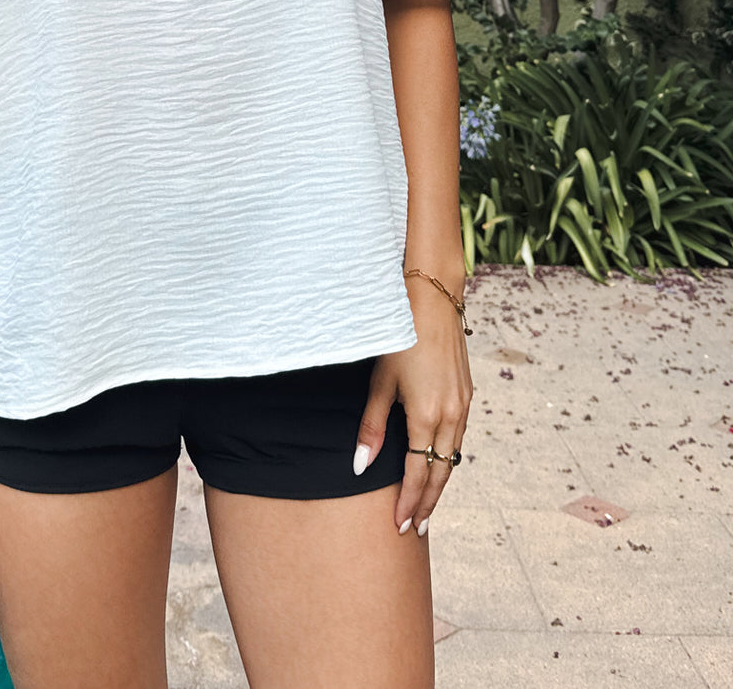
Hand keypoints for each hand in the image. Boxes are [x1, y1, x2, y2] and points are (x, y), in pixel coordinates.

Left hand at [353, 288, 471, 536]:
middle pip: (441, 472)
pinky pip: (459, 435)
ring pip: (453, 455)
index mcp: (427, 414)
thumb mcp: (380, 382)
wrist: (432, 299)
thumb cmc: (399, 335)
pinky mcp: (466, 392)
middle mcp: (451, 414)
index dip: (409, 501)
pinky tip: (438, 462)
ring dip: (440, 482)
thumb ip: (372, 426)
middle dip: (428, 503)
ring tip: (425, 505)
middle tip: (414, 529)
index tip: (400, 525)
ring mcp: (463, 403)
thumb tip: (360, 466)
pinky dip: (447, 456)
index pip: (418, 472)